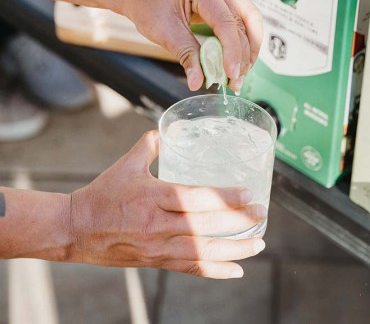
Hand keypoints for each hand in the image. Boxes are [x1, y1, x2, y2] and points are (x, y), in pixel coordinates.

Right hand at [69, 131, 266, 278]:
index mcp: (153, 196)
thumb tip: (163, 131)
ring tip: (258, 243)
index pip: (196, 198)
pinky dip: (215, 270)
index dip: (224, 197)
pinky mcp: (156, 261)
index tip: (248, 194)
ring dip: (235, 249)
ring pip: (203, 251)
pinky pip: (190, 268)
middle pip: (205, 226)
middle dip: (238, 221)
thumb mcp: (126, 165)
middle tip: (261, 214)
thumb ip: (148, 146)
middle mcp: (158, 224)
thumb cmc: (102, 194)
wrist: (77, 229)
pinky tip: (236, 270)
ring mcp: (158, 246)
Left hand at [121, 0, 262, 91]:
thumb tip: (197, 82)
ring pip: (250, 18)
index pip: (226, 21)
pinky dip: (243, 40)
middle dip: (243, 54)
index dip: (232, 51)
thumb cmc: (148, 7)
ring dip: (249, 48)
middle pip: (244, 20)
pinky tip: (239, 60)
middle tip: (236, 80)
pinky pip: (243, 18)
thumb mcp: (164, 33)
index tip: (231, 74)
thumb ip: (186, 56)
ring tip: (241, 73)